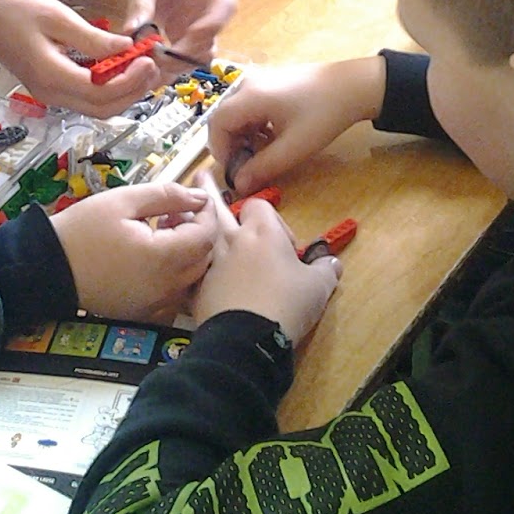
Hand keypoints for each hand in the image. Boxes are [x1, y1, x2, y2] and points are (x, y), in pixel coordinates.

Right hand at [0, 0, 160, 116]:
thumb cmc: (14, 12)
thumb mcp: (57, 17)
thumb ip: (93, 38)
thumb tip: (126, 48)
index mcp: (51, 76)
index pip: (101, 93)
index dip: (130, 81)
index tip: (148, 60)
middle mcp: (51, 94)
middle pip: (103, 109)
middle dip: (133, 92)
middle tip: (152, 66)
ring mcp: (50, 96)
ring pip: (97, 109)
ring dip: (123, 94)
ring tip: (142, 68)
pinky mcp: (51, 90)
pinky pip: (87, 100)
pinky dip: (109, 91)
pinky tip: (122, 70)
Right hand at [52, 182, 218, 321]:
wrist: (48, 268)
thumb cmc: (82, 230)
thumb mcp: (123, 201)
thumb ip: (166, 195)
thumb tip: (200, 196)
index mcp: (163, 258)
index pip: (206, 235)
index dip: (207, 211)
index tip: (195, 195)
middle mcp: (166, 287)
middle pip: (204, 257)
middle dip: (197, 230)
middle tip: (174, 210)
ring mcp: (156, 304)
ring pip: (191, 276)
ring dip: (187, 251)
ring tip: (160, 229)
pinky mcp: (144, 312)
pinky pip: (173, 292)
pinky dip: (173, 273)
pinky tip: (152, 256)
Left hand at [119, 0, 236, 76]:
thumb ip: (140, 3)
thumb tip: (131, 33)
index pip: (218, 19)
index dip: (196, 38)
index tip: (168, 49)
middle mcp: (211, 12)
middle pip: (207, 46)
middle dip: (180, 59)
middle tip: (150, 62)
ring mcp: (198, 26)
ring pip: (195, 58)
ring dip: (172, 66)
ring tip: (144, 65)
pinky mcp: (184, 35)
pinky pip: (180, 57)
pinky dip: (164, 64)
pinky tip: (143, 63)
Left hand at [191, 174, 338, 341]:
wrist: (247, 339)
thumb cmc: (287, 304)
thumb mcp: (318, 288)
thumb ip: (325, 270)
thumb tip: (333, 262)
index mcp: (263, 232)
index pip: (260, 206)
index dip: (271, 220)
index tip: (284, 244)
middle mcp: (233, 239)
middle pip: (217, 205)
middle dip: (209, 191)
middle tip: (201, 174)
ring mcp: (211, 262)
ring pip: (198, 231)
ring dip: (194, 221)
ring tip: (181, 211)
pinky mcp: (196, 286)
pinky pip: (189, 263)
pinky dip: (187, 259)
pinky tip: (181, 261)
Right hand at [206, 57, 386, 195]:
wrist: (353, 86)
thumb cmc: (323, 115)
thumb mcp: (294, 148)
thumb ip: (263, 168)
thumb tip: (239, 186)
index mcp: (249, 97)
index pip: (216, 125)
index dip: (221, 151)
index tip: (236, 172)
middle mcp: (247, 84)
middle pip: (224, 117)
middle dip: (232, 144)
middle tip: (250, 165)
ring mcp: (258, 80)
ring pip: (236, 113)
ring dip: (244, 136)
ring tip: (265, 153)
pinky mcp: (270, 82)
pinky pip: (249, 106)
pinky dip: (254, 125)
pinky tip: (273, 136)